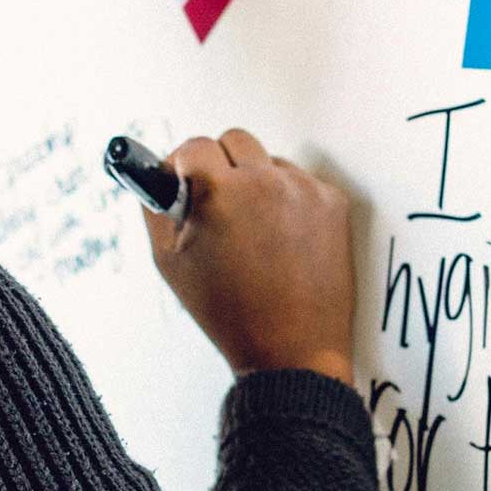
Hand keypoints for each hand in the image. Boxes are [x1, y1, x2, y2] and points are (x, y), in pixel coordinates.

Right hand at [140, 129, 355, 385]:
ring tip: (254, 232)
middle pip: (235, 139)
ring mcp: (305, 190)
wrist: (291, 351)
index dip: (184, 165)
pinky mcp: (333, 204)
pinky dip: (289, 201)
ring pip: (270, 161)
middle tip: (217, 201)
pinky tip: (282, 239)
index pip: (195, 146)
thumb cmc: (229, 314)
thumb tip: (159, 172)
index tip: (185, 179)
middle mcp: (265, 181)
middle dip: (220, 163)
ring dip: (257, 182)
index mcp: (220, 192)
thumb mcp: (170, 261)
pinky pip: (302, 183)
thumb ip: (156, 206)